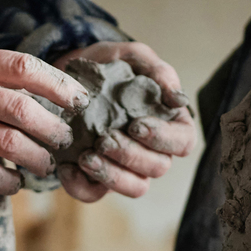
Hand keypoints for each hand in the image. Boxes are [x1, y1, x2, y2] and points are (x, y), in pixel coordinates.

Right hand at [0, 45, 85, 194]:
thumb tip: (36, 91)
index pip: (25, 68)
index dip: (59, 85)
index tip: (79, 100)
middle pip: (25, 109)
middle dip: (55, 128)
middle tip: (67, 139)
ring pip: (10, 143)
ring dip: (37, 157)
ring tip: (46, 163)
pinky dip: (8, 180)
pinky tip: (14, 182)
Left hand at [50, 41, 197, 201]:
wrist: (70, 72)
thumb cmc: (110, 65)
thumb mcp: (133, 56)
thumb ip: (157, 71)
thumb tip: (177, 98)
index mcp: (169, 123)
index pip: (183, 142)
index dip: (164, 139)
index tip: (137, 125)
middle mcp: (152, 150)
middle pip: (158, 168)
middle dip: (131, 156)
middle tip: (105, 140)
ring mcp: (126, 167)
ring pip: (133, 187)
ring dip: (111, 176)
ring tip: (86, 157)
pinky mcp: (96, 179)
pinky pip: (94, 194)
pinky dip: (80, 185)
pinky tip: (67, 166)